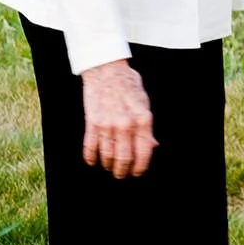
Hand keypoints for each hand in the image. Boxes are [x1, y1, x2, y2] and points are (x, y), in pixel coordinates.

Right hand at [80, 59, 155, 178]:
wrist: (106, 70)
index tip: (138, 172)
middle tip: (122, 174)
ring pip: (107, 156)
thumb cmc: (129, 85)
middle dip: (123, 171)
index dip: (141, 166)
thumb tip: (153, 145)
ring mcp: (108, 124)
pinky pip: (90, 147)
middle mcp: (126, 123)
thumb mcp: (144, 102)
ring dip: (108, 165)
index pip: (144, 151)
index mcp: (143, 118)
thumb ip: (148, 126)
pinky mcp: (92, 123)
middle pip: (124, 158)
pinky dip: (91, 157)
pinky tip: (94, 161)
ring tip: (110, 167)